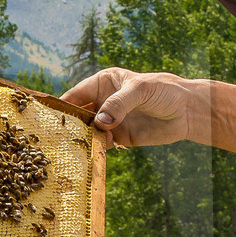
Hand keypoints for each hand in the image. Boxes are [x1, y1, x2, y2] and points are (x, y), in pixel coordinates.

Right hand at [60, 68, 194, 146]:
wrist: (188, 111)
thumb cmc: (164, 91)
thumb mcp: (140, 90)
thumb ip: (119, 104)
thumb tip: (100, 122)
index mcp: (103, 83)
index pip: (76, 94)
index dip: (61, 104)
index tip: (47, 116)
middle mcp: (103, 102)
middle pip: (79, 115)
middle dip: (69, 125)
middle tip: (55, 138)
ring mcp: (111, 121)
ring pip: (89, 131)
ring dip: (82, 139)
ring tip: (71, 149)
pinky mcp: (121, 138)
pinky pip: (103, 145)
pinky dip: (96, 149)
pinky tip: (92, 154)